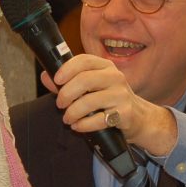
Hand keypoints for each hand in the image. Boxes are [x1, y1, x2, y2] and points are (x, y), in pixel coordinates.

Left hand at [46, 54, 177, 156]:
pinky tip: (78, 126)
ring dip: (72, 112)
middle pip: (84, 80)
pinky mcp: (125, 114)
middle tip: (60, 104)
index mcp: (106, 66)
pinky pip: (98, 120)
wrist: (139, 118)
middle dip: (66, 94)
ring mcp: (121, 95)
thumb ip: (68, 82)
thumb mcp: (92, 87)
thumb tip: (45, 76)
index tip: (57, 81)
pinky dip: (83, 125)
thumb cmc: (111, 101)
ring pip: (89, 102)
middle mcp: (115, 77)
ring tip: (67, 118)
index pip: (84, 60)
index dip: (67, 69)